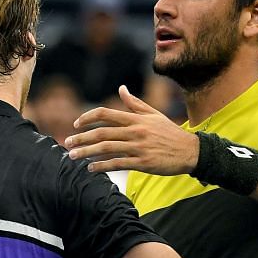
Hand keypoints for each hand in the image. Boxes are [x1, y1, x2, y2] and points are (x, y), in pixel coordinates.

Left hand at [65, 86, 198, 174]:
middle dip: (81, 138)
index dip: (88, 118)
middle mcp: (135, 131)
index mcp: (136, 118)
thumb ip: (134, 103)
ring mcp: (138, 147)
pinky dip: (102, 166)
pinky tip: (91, 169)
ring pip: (106, 149)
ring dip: (86, 153)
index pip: (106, 114)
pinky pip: (117, 164)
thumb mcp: (153, 114)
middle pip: (101, 133)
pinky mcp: (143, 163)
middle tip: (67, 142)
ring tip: (73, 156)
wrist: (190, 151)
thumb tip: (121, 89)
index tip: (76, 124)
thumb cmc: (170, 132)